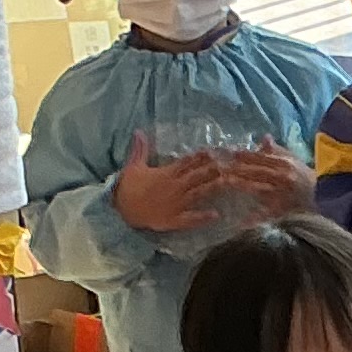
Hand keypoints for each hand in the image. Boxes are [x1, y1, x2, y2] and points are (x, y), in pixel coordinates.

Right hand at [114, 132, 228, 233]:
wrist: (122, 209)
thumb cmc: (129, 187)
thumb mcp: (134, 165)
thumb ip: (140, 149)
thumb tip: (139, 131)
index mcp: (166, 173)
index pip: (187, 162)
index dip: (201, 156)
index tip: (215, 150)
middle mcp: (174, 187)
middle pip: (196, 176)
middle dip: (212, 169)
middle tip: (228, 164)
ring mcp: (176, 204)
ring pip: (198, 194)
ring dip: (212, 188)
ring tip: (227, 183)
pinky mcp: (174, 220)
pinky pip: (190, 219)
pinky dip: (202, 217)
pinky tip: (216, 215)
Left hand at [218, 142, 311, 219]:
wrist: (328, 202)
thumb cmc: (308, 182)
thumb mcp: (295, 162)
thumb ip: (279, 151)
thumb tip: (265, 138)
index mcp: (285, 163)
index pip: (258, 156)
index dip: (241, 154)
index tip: (225, 152)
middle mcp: (284, 176)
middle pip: (254, 169)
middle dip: (234, 167)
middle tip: (216, 166)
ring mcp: (284, 194)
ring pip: (256, 186)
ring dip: (238, 184)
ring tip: (221, 182)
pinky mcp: (284, 211)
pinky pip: (265, 213)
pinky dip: (253, 217)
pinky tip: (239, 219)